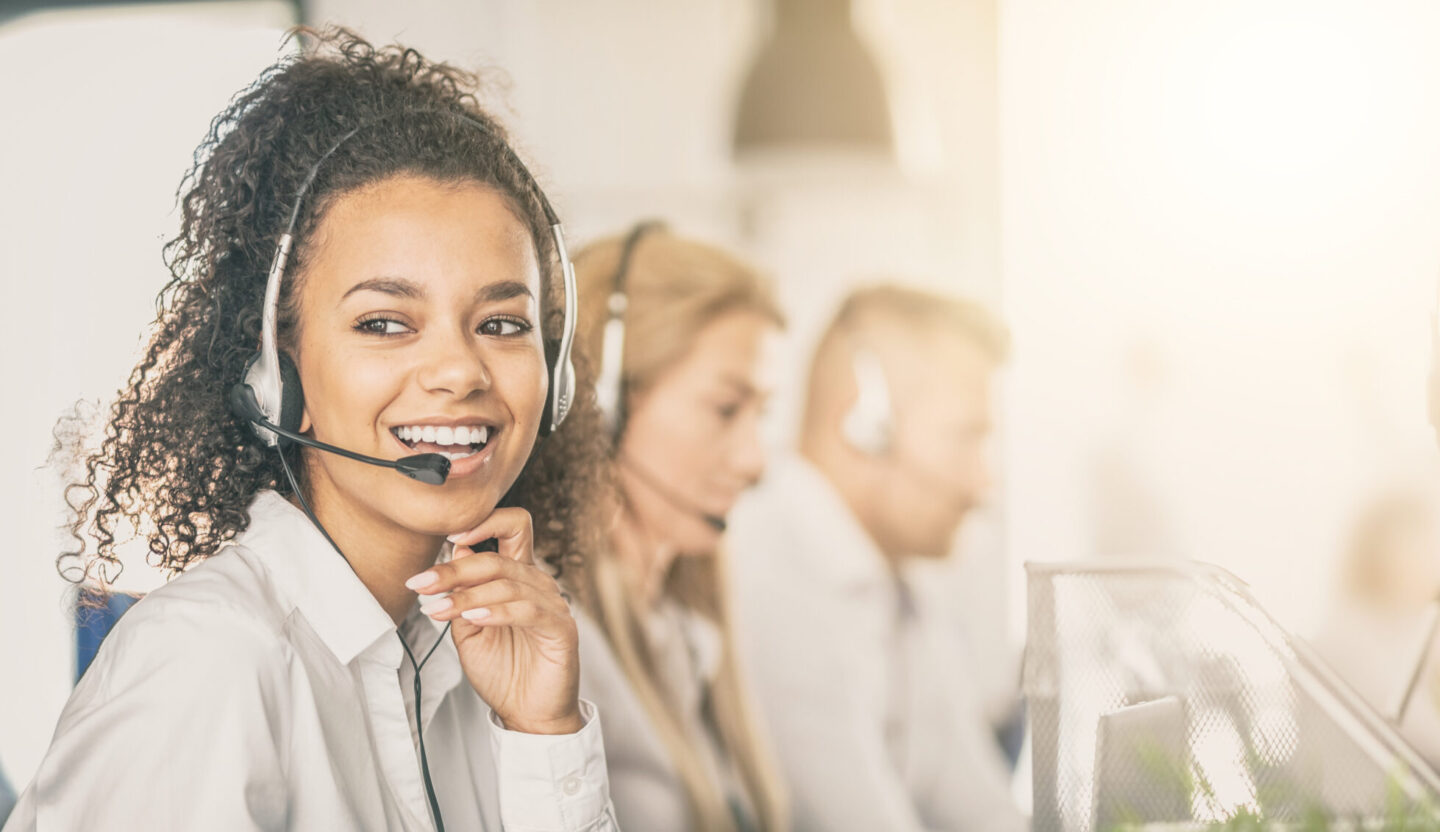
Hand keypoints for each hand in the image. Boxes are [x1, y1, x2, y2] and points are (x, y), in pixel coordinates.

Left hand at [405, 508, 583, 734]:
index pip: (512, 527)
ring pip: (508, 584)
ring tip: (438, 610)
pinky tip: (474, 618)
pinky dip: (498, 611)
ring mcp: (553, 605)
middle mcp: (538, 584)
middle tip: (421, 584)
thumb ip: (463, 594)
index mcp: (518, 577)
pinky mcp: (561, 629)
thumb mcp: (469, 629)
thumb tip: (456, 551)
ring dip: (467, 596)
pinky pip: (529, 610)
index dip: (484, 522)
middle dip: (454, 570)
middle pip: (497, 559)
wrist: (527, 715)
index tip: (446, 537)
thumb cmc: (502, 671)